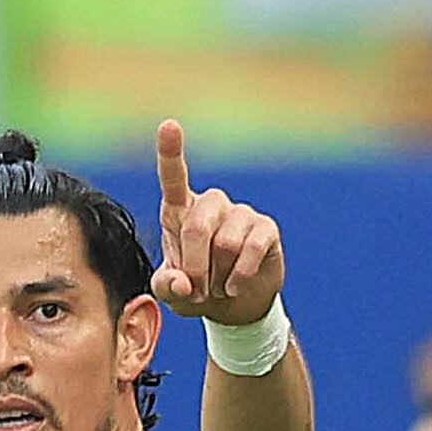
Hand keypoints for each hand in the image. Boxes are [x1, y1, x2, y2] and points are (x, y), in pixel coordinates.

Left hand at [148, 119, 282, 325]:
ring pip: (225, 244)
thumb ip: (166, 287)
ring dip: (217, 277)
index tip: (169, 125)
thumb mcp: (171, 294)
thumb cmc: (195, 291)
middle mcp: (211, 204)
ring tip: (217, 287)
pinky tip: (234, 286)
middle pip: (198, 227)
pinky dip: (238, 276)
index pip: (173, 177)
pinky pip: (251, 250)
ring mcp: (240, 213)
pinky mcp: (265, 229)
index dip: (170, 151)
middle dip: (194, 268)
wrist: (233, 305)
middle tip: (196, 292)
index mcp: (180, 210)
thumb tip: (184, 283)